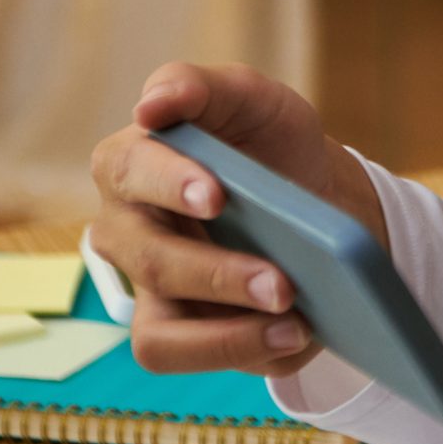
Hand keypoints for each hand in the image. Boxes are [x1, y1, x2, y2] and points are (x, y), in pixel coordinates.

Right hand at [86, 62, 384, 377]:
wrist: (317, 201)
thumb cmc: (272, 145)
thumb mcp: (255, 100)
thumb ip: (203, 86)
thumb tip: (152, 104)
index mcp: (133, 162)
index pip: (131, 168)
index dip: (170, 181)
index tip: (218, 195)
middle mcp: (125, 229)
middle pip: (148, 258)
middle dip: (218, 273)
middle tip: (284, 283)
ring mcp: (146, 288)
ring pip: (156, 329)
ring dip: (226, 333)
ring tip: (296, 319)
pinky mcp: (173, 331)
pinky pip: (180, 357)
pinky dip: (237, 350)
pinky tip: (294, 334)